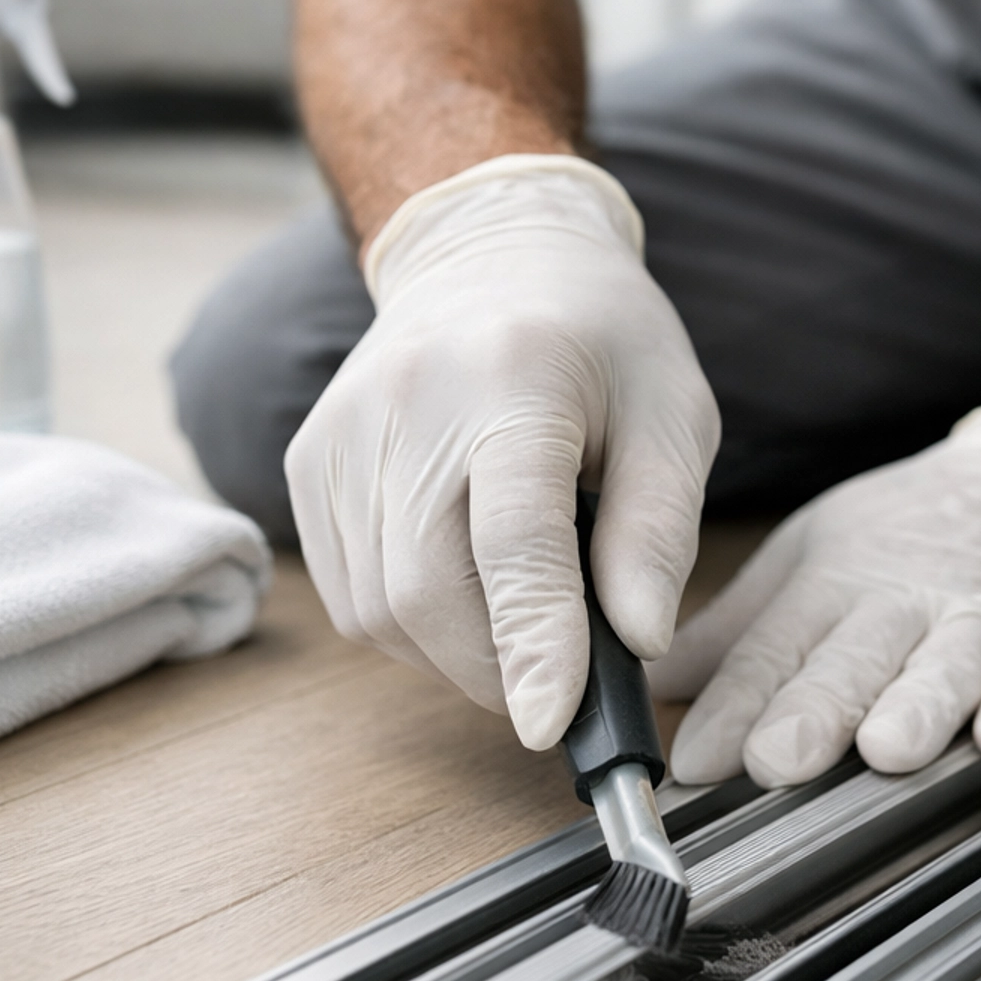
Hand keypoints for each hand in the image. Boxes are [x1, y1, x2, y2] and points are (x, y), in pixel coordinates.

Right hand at [285, 155, 719, 748]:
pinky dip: (409, 623)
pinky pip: (350, 594)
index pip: (514, 538)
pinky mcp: (307, 463)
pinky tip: (461, 578)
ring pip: (379, 612)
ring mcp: (340, 433)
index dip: (534, 643)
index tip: (553, 727)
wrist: (489, 253)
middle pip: (426, 593)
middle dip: (497, 669)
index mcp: (514, 380)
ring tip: (517, 608)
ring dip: (455, 651)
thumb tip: (637, 645)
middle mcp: (407, 402)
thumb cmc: (599, 341)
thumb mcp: (674, 415)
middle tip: (559, 678)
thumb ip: (658, 532)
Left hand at [652, 407, 980, 786]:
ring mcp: (980, 620)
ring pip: (944, 667)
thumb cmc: (907, 536)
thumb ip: (738, 635)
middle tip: (775, 760)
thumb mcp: (810, 561)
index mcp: (832, 582)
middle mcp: (902, 600)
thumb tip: (651, 690)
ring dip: (916, 708)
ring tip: (886, 749)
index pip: (774, 648)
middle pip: (853, 660)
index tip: (694, 761)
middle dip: (814, 710)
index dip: (734, 706)